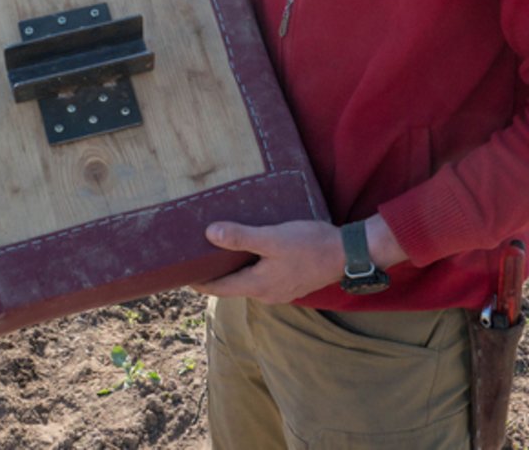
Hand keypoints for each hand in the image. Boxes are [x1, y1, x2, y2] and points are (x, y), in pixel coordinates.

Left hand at [191, 220, 345, 304]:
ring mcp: (281, 290)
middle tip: (197, 258)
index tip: (180, 274)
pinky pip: (263, 277)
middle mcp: (267, 294)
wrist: (348, 254)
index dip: (199, 282)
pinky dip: (252, 267)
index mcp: (258, 286)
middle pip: (232, 286)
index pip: (219, 288)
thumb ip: (241, 237)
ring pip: (249, 281)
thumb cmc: (310, 244)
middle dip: (215, 274)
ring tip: (220, 251)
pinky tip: (252, 251)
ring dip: (234, 269)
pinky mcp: (292, 283)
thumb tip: (210, 234)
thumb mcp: (272, 238)